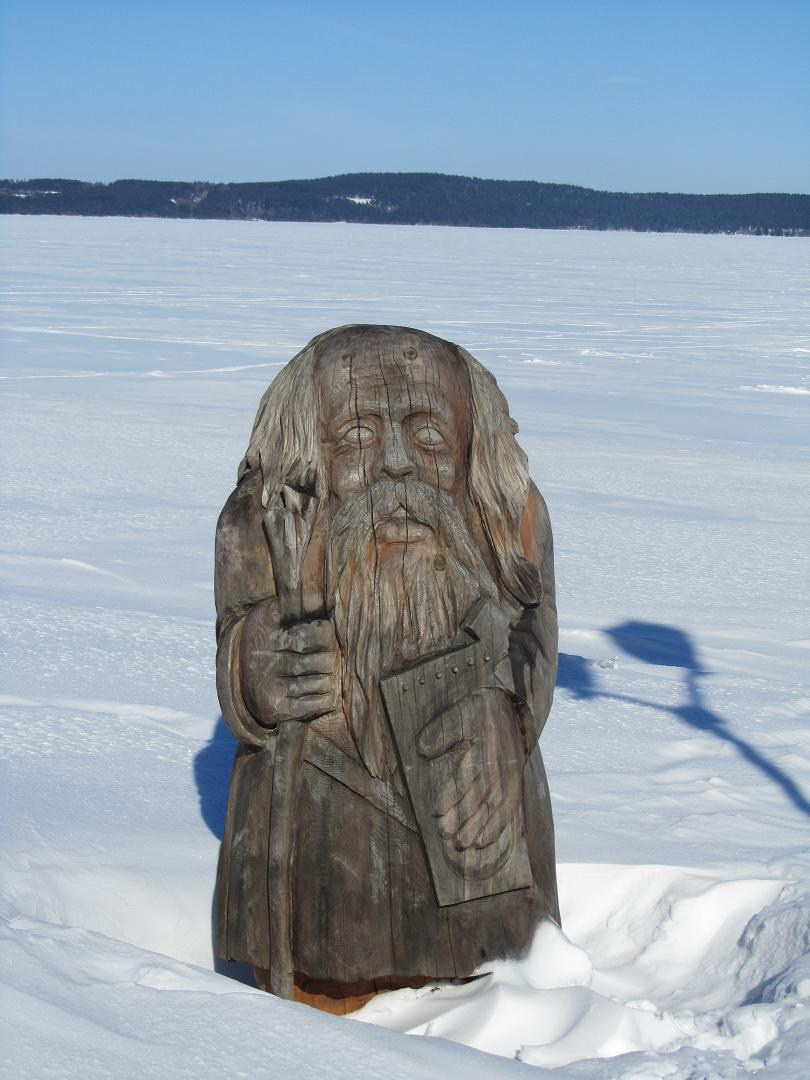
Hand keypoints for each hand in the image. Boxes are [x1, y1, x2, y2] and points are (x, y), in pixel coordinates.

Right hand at [239, 599, 339, 725]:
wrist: (239, 671)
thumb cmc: (268, 635)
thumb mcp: (275, 611)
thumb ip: (294, 601)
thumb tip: (314, 591)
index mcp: (272, 635)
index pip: (321, 634)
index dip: (326, 635)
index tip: (320, 635)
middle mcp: (269, 662)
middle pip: (326, 660)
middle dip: (329, 658)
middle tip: (322, 657)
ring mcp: (273, 688)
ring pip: (325, 683)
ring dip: (328, 679)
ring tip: (318, 674)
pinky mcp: (278, 710)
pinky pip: (319, 704)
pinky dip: (326, 698)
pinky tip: (319, 691)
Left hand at [416, 688, 523, 851]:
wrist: (507, 705)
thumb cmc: (476, 711)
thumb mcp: (457, 714)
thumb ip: (440, 731)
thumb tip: (423, 750)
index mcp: (485, 746)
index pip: (468, 775)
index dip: (452, 794)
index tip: (435, 810)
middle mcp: (500, 763)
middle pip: (481, 796)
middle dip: (463, 817)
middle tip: (444, 834)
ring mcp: (510, 774)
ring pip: (495, 806)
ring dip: (479, 828)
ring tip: (461, 844)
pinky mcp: (515, 782)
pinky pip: (509, 808)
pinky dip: (497, 827)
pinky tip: (483, 842)